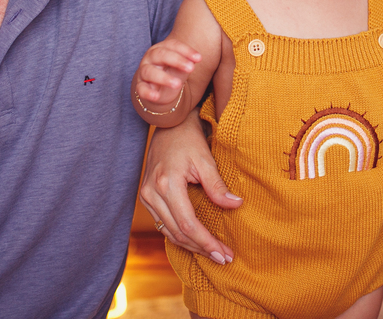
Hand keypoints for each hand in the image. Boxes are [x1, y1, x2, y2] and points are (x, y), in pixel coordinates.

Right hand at [135, 37, 200, 107]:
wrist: (160, 90)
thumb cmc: (172, 73)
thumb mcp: (181, 67)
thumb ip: (187, 62)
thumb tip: (196, 59)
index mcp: (161, 49)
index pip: (172, 45)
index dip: (186, 51)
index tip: (199, 58)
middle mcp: (150, 58)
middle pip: (160, 55)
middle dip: (177, 60)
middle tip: (191, 68)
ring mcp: (143, 72)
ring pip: (149, 72)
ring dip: (164, 78)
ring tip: (178, 84)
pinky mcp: (140, 86)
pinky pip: (141, 89)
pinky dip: (148, 93)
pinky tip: (156, 96)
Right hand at [140, 111, 241, 263]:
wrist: (169, 124)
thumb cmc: (188, 139)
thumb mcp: (206, 160)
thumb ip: (217, 186)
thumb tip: (236, 206)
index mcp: (167, 184)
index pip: (188, 224)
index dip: (207, 242)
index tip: (224, 253)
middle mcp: (152, 193)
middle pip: (178, 232)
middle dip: (202, 248)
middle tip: (224, 258)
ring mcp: (147, 196)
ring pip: (169, 232)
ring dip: (191, 245)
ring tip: (213, 253)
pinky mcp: (147, 197)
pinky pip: (163, 224)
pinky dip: (180, 235)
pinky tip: (197, 240)